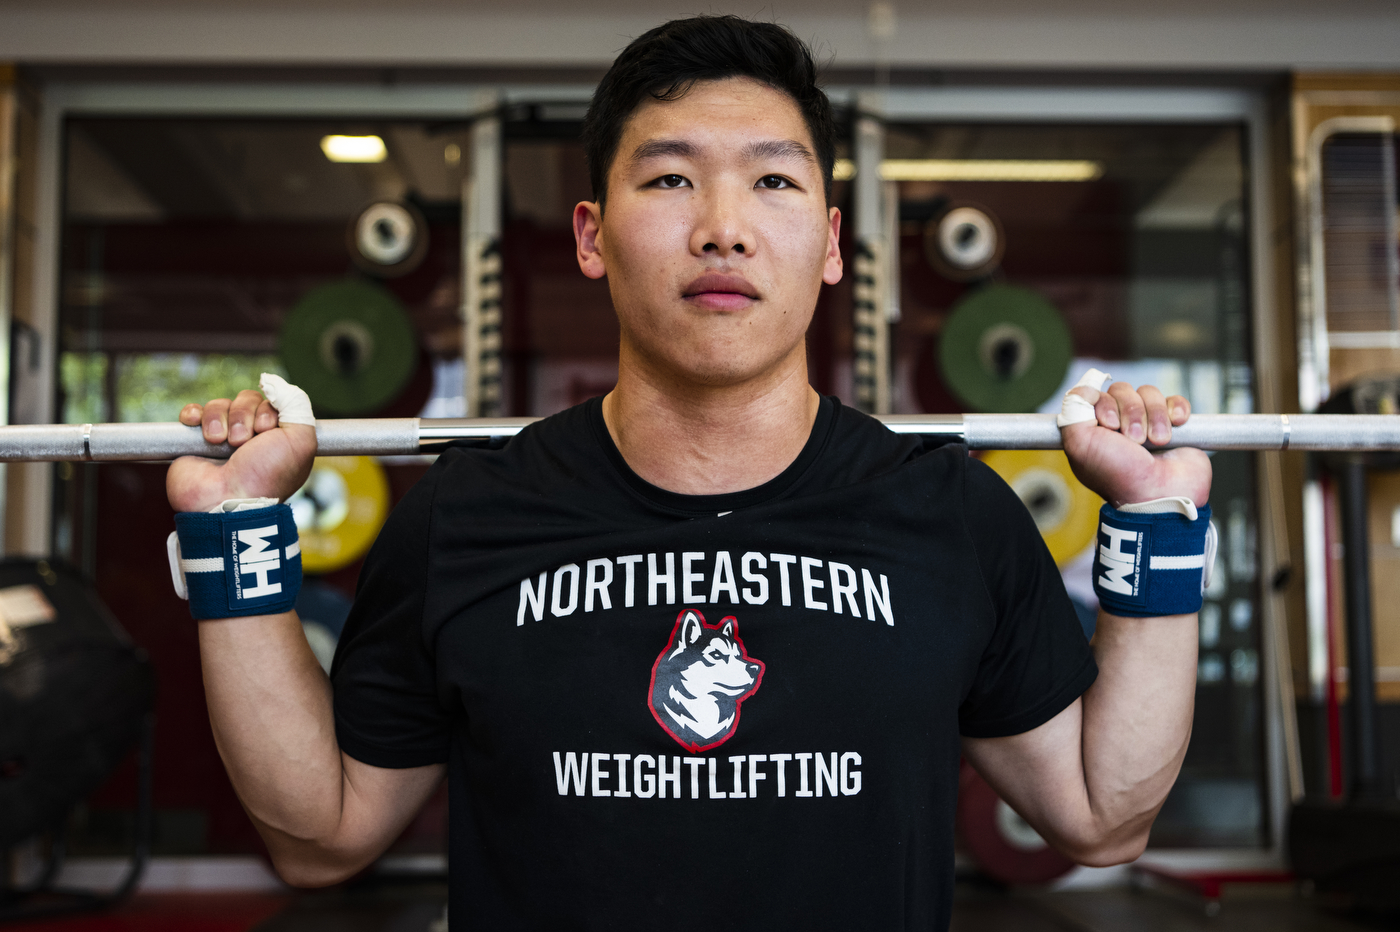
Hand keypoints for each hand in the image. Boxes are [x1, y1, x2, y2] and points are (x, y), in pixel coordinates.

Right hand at [166, 389, 316, 513]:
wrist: (226, 501)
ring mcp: (222, 440)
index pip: (271, 402)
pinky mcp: (194, 443)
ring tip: (221, 443)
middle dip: (244, 416)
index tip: (266, 432)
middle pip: (245, 399)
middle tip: (242, 443)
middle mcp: (251, 438)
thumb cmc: (266, 475)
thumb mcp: (301, 441)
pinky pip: (193, 413)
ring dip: (220, 419)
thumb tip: (275, 383)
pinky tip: (196, 425)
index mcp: (276, 437)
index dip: (267, 412)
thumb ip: (298, 407)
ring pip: (219, 405)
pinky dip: (193, 414)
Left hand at [1059, 382, 1210, 508]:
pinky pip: (1176, 401)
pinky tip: (1176, 425)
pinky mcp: (1175, 426)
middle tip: (1135, 440)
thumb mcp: (1080, 445)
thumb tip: (1084, 387)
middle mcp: (1119, 425)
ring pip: (1150, 394)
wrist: (1160, 495)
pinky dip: (1176, 410)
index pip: (1098, 394)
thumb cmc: (1119, 475)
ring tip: (1157, 441)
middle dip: (1132, 412)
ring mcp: (1148, 424)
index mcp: (1095, 429)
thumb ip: (1073, 411)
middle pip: (1124, 390)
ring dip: (1155, 416)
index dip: (1106, 405)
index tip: (1110, 427)